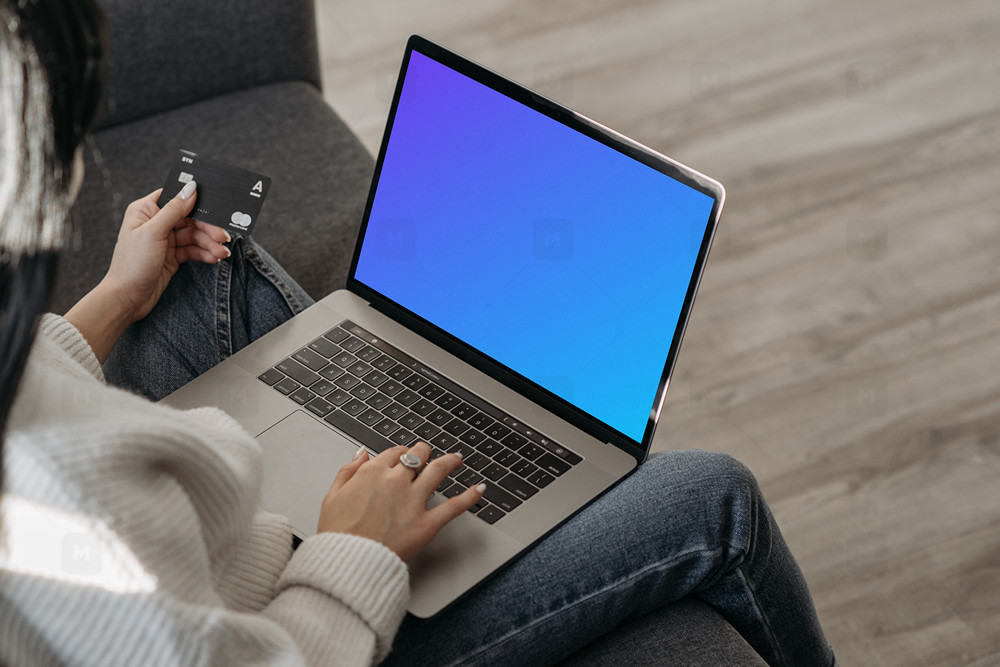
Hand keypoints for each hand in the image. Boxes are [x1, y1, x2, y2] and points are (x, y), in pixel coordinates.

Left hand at [102, 184, 230, 322]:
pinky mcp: (172, 256)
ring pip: (194, 236)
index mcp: (146, 210)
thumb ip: (173, 210)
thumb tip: (191, 188)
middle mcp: (156, 223)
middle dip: (208, 229)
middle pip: (189, 218)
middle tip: (223, 238)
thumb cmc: (132, 263)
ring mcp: (165, 240)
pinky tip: (213, 258)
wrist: (127, 298)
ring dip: (209, 244)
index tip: (214, 206)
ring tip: (222, 254)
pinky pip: (193, 250)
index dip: (195, 200)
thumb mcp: (153, 233)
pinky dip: (204, 253)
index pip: (175, 198)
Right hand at [317, 441, 485, 563]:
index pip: (394, 453)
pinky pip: (454, 506)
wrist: (347, 563)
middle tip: (429, 453)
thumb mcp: (331, 496)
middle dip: (425, 452)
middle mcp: (396, 482)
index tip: (405, 455)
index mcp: (372, 473)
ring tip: (457, 458)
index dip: (402, 452)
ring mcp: (413, 501)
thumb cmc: (337, 535)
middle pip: (418, 456)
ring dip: (450, 461)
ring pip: (438, 471)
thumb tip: (361, 453)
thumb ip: (347, 471)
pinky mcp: (427, 523)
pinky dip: (469, 496)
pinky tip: (479, 489)